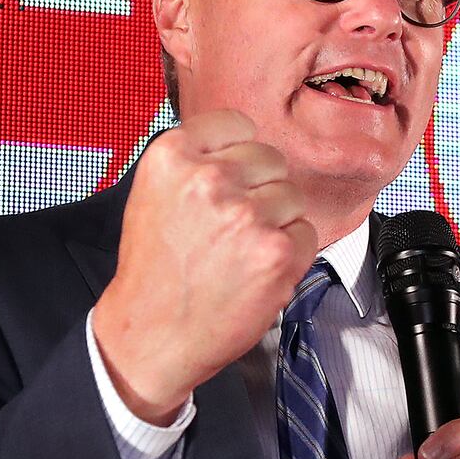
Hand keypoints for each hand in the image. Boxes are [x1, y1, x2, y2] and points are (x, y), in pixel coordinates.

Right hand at [92, 113, 315, 422]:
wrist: (153, 334)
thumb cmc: (155, 271)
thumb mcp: (155, 195)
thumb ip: (198, 161)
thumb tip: (244, 143)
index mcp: (172, 156)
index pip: (236, 124)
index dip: (238, 153)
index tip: (232, 176)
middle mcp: (209, 179)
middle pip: (270, 159)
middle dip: (260, 189)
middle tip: (232, 225)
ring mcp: (245, 214)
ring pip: (291, 195)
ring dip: (276, 221)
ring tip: (241, 250)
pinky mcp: (276, 251)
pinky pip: (306, 233)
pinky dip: (290, 253)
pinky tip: (256, 269)